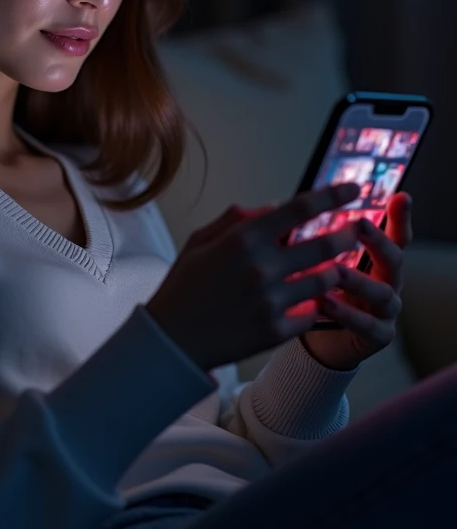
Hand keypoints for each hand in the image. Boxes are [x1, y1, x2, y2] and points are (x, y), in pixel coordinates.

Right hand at [145, 182, 362, 372]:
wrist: (172, 340)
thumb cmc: (185, 286)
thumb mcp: (200, 241)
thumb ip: (238, 219)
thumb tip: (275, 206)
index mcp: (243, 239)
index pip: (300, 209)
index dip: (332, 195)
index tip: (354, 188)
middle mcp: (261, 267)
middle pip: (326, 245)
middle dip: (347, 235)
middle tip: (354, 232)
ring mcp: (271, 301)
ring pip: (326, 280)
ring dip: (335, 271)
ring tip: (334, 268)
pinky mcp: (276, 331)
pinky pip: (313, 314)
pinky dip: (315, 306)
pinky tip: (309, 303)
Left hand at [301, 192, 411, 371]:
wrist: (317, 336)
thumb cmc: (315, 289)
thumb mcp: (310, 260)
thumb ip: (306, 236)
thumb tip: (278, 205)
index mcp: (376, 258)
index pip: (394, 233)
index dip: (400, 216)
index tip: (400, 196)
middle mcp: (387, 280)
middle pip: (394, 258)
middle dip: (378, 240)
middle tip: (359, 224)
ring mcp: (386, 309)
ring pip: (383, 292)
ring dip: (359, 280)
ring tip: (336, 271)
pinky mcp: (379, 335)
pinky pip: (369, 325)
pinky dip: (348, 314)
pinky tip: (325, 303)